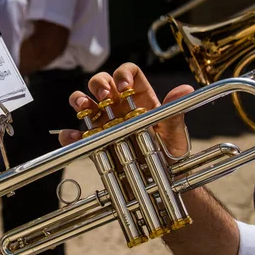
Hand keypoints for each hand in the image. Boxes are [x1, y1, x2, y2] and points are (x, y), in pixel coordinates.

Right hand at [59, 62, 194, 158]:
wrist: (158, 181)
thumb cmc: (168, 153)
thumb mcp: (174, 134)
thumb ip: (174, 112)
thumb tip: (185, 89)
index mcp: (139, 98)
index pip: (128, 74)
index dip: (123, 75)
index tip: (124, 88)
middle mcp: (117, 106)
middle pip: (101, 82)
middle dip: (98, 84)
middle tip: (104, 98)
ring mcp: (102, 122)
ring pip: (83, 100)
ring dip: (79, 100)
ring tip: (84, 108)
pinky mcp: (92, 141)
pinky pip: (74, 134)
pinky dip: (69, 135)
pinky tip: (74, 137)